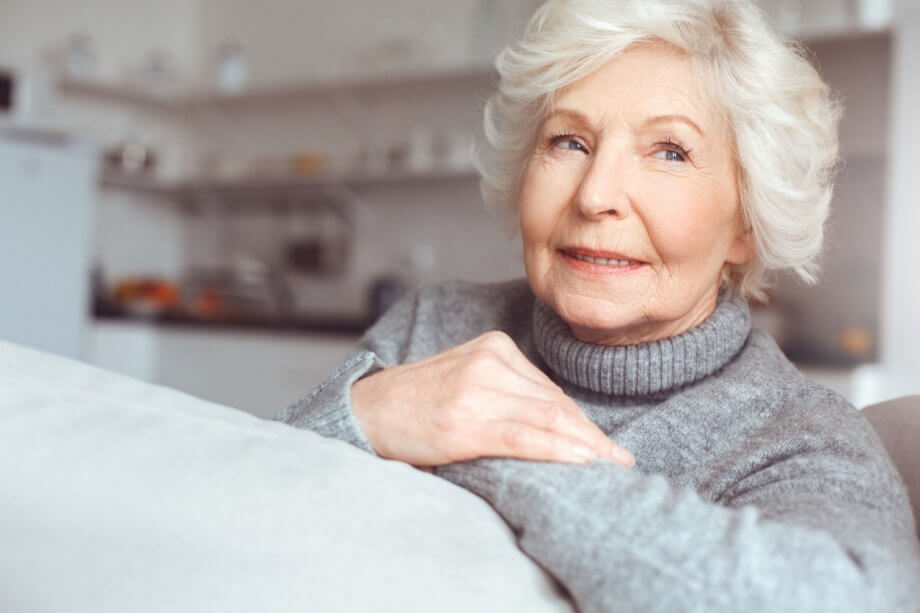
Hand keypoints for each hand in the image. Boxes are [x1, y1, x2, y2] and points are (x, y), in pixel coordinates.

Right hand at [351, 331, 635, 468]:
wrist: (367, 410)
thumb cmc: (418, 402)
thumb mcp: (466, 378)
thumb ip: (507, 391)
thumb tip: (558, 425)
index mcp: (494, 346)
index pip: (552, 390)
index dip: (584, 422)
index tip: (607, 445)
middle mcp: (490, 360)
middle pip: (556, 403)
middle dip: (593, 436)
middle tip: (622, 460)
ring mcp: (478, 389)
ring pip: (548, 418)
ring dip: (586, 446)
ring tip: (611, 466)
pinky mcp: (466, 420)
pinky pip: (524, 436)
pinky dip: (558, 451)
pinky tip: (582, 462)